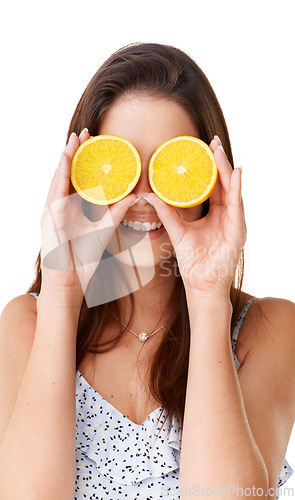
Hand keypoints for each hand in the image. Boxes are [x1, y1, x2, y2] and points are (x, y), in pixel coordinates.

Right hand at [40, 129, 137, 306]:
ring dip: (66, 158)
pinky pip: (55, 192)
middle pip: (68, 173)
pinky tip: (65, 162)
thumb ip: (118, 212)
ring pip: (59, 178)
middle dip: (74, 152)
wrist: (71, 279)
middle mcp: (61, 205)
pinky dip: (60, 176)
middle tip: (84, 133)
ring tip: (74, 140)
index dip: (83, 159)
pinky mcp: (49, 217)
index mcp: (72, 207)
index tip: (93, 142)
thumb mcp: (105, 229)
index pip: (77, 177)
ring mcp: (52, 210)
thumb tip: (136, 196)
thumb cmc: (83, 258)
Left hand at [144, 136, 245, 297]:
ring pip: (231, 189)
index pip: (212, 185)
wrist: (201, 283)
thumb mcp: (176, 230)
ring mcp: (234, 221)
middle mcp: (226, 214)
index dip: (208, 167)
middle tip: (211, 142)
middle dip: (219, 162)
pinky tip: (235, 172)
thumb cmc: (192, 260)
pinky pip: (237, 205)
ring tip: (219, 151)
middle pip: (223, 183)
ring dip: (226, 169)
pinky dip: (236, 188)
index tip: (202, 149)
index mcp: (214, 213)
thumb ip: (165, 212)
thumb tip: (148, 195)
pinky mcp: (238, 230)